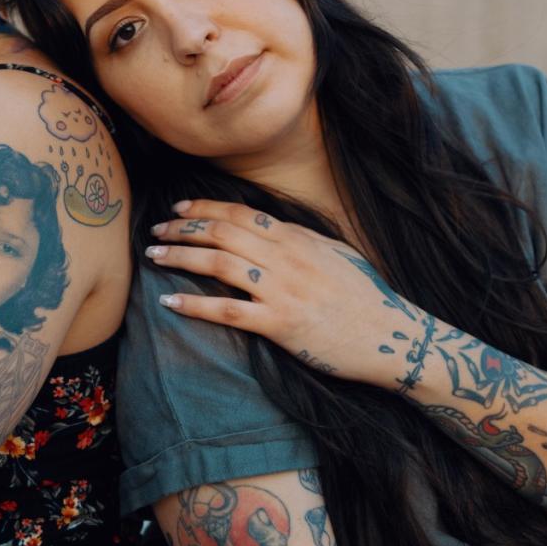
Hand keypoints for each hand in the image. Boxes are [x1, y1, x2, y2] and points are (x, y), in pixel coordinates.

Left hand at [147, 199, 416, 382]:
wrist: (392, 336)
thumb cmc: (364, 296)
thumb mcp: (333, 253)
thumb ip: (297, 239)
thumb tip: (265, 225)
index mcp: (297, 238)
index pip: (239, 213)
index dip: (204, 208)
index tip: (178, 209)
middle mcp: (286, 257)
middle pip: (221, 233)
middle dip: (182, 228)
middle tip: (155, 231)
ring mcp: (282, 290)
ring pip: (218, 264)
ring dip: (180, 258)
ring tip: (154, 257)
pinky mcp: (280, 324)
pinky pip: (227, 311)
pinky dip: (194, 305)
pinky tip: (169, 301)